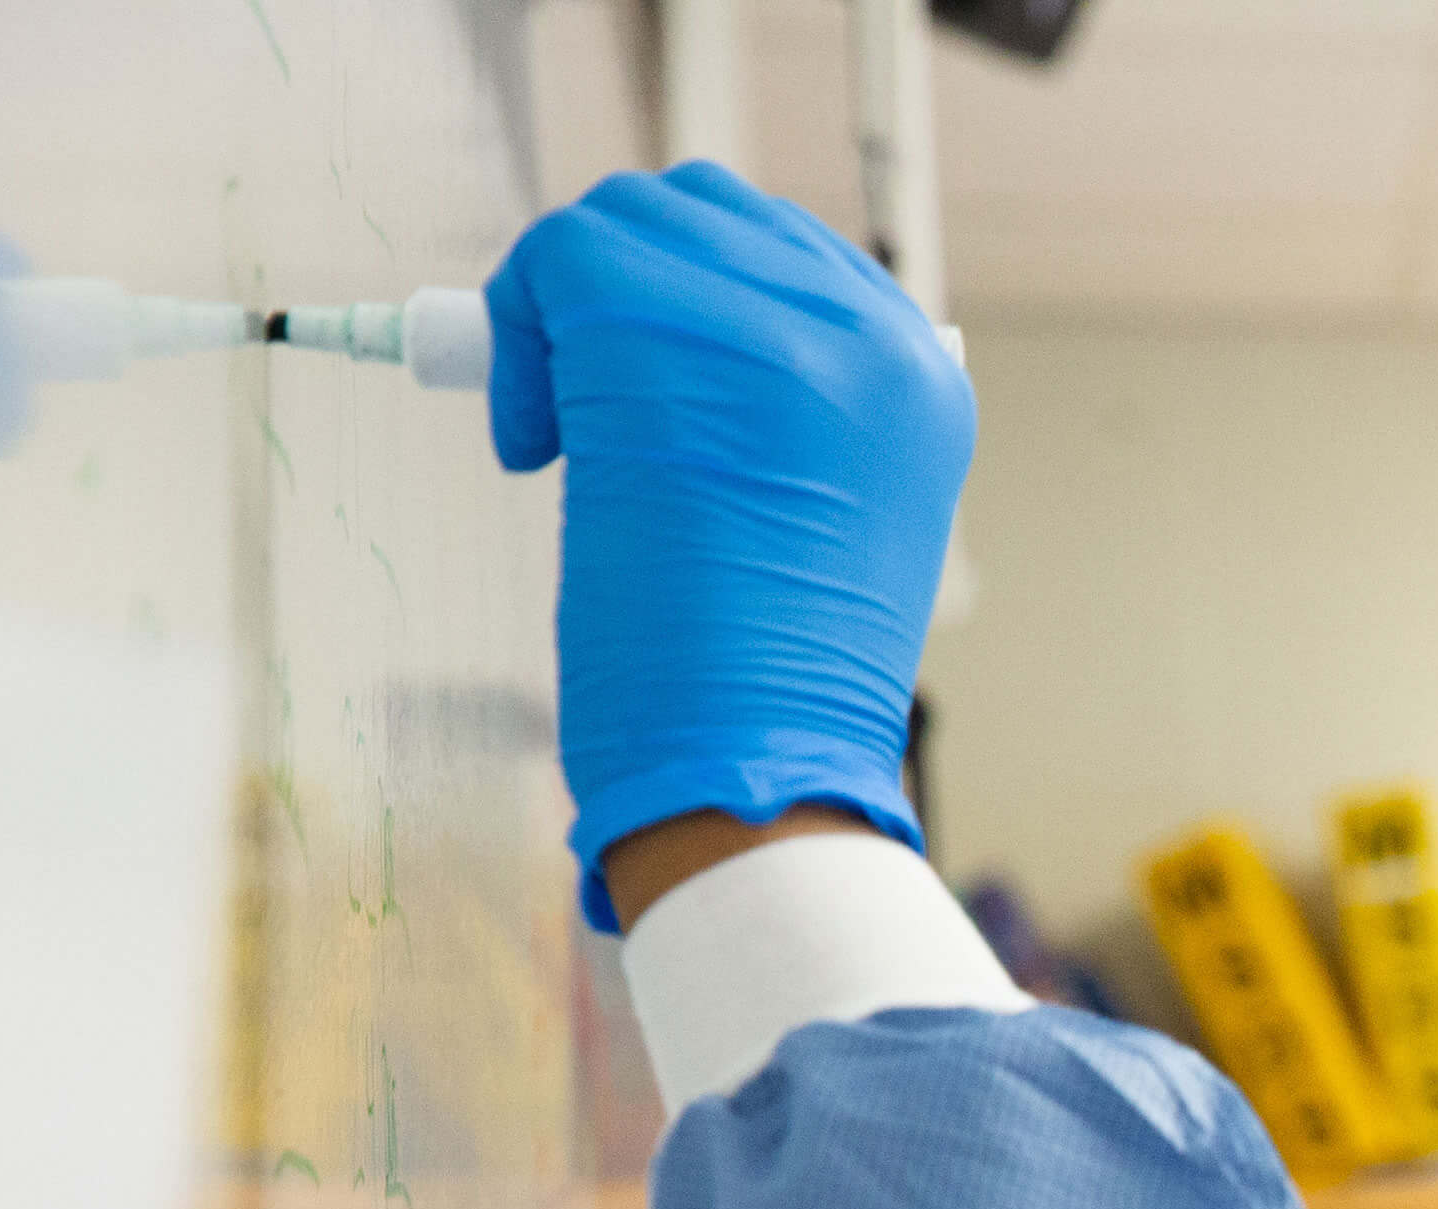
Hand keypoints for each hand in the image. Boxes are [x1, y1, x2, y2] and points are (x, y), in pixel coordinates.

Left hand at [482, 161, 966, 932]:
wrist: (764, 767)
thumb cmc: (778, 686)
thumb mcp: (837, 518)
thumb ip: (794, 411)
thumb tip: (678, 348)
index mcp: (924, 376)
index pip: (786, 251)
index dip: (685, 300)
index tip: (636, 391)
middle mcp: (874, 336)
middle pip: (699, 211)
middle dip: (612, 290)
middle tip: (576, 406)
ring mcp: (774, 328)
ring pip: (620, 223)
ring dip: (558, 312)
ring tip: (557, 435)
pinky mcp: (664, 337)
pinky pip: (556, 265)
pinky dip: (513, 339)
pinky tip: (531, 448)